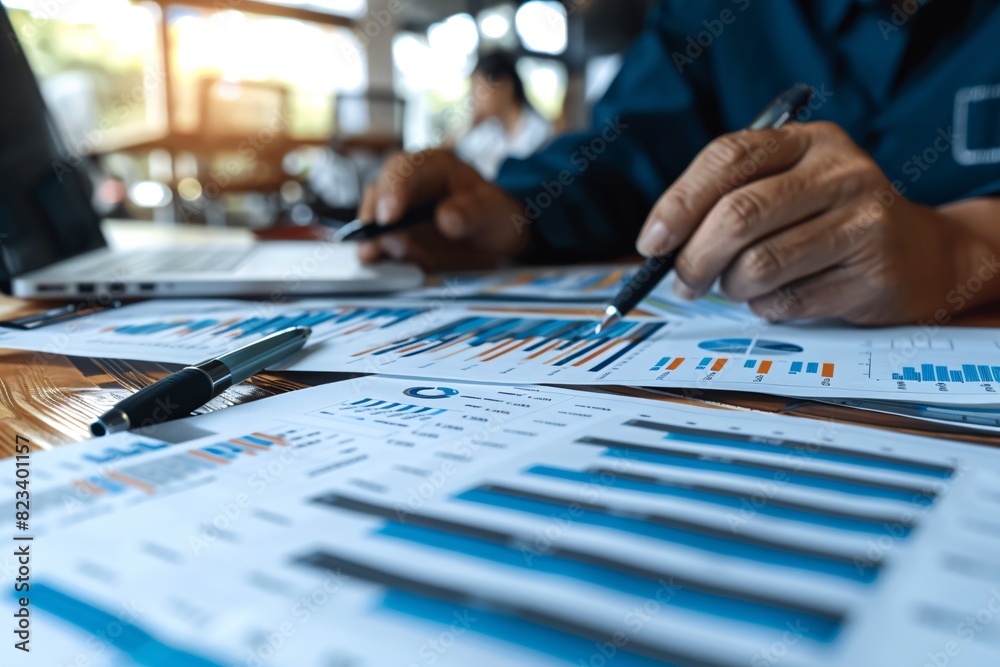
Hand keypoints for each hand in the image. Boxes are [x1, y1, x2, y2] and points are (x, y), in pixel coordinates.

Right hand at [356, 149, 528, 271]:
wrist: (492, 235)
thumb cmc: (490, 213)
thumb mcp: (491, 210)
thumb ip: (471, 212)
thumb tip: (445, 219)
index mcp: (432, 167)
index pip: (405, 170)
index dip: (393, 191)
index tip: (389, 217)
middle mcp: (407, 185)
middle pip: (378, 194)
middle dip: (374, 218)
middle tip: (377, 242)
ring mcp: (397, 212)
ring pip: (373, 221)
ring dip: (373, 240)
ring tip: (375, 257)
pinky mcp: (395, 237)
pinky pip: (379, 245)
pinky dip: (377, 256)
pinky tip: (377, 266)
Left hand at [635, 121, 995, 324]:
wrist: (922, 254)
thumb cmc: (832, 221)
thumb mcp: (788, 187)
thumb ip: (728, 198)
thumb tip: (659, 244)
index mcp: (809, 140)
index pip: (728, 158)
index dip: (679, 203)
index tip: (652, 242)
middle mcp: (840, 172)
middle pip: (738, 215)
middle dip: (694, 258)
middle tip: (682, 282)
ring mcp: (863, 221)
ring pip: (758, 265)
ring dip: (731, 287)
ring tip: (740, 286)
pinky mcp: (873, 274)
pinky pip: (787, 301)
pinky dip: (766, 307)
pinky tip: (782, 296)